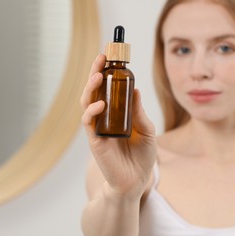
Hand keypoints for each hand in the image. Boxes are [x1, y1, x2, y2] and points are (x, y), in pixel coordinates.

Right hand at [80, 54, 156, 199]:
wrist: (136, 180)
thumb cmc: (142, 156)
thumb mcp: (147, 131)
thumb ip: (139, 113)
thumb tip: (135, 89)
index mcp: (117, 113)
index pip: (108, 88)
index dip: (107, 72)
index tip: (110, 55)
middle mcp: (104, 118)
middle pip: (94, 90)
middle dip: (96, 72)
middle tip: (102, 57)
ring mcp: (98, 128)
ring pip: (87, 102)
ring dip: (90, 87)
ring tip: (99, 74)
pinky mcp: (95, 141)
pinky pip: (88, 123)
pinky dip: (91, 111)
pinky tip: (100, 103)